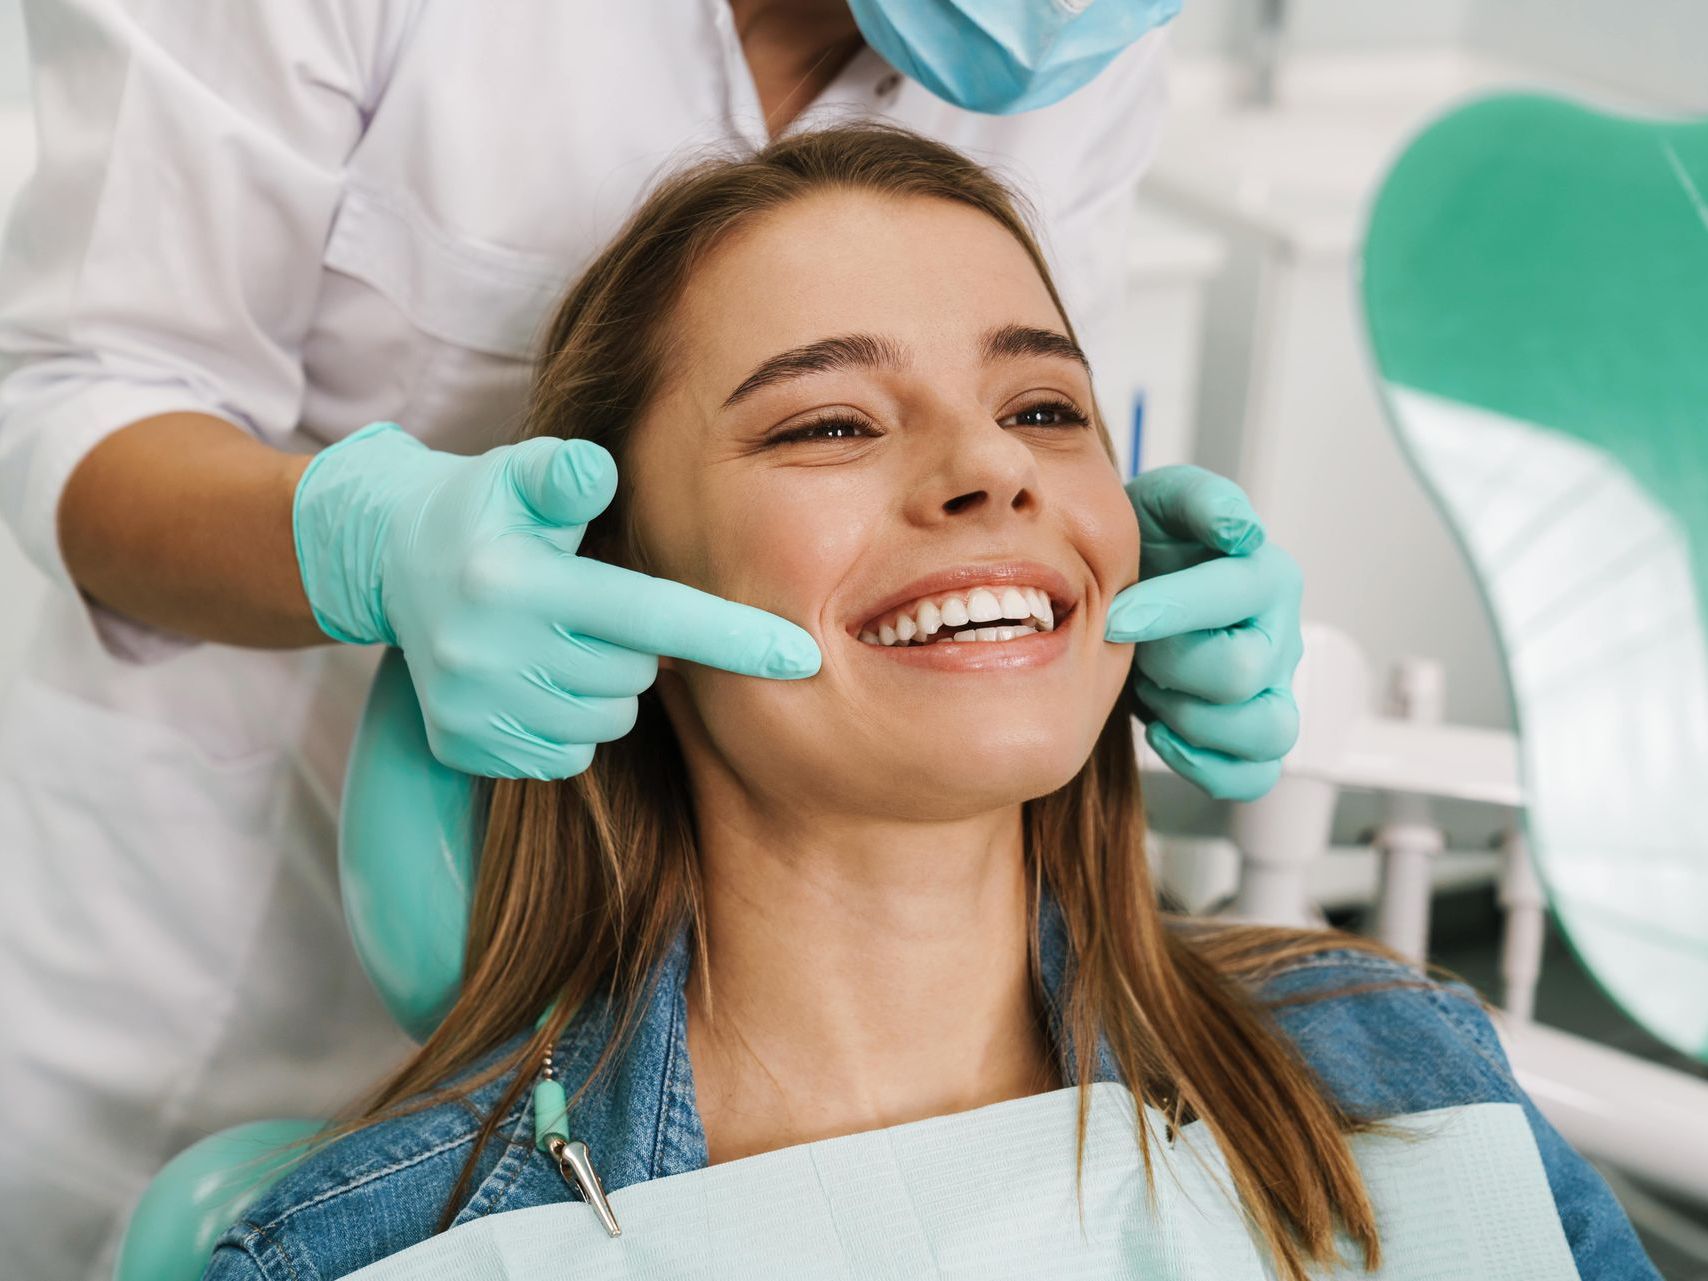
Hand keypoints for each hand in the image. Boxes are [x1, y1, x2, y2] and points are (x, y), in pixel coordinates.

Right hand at [293, 422, 819, 778]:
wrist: (388, 560)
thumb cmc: (485, 508)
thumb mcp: (518, 473)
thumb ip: (566, 473)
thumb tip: (599, 470)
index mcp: (515, 583)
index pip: (649, 617)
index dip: (731, 637)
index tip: (803, 658)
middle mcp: (489, 655)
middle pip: (633, 675)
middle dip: (636, 645)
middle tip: (591, 604)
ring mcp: (474, 710)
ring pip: (606, 722)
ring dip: (603, 685)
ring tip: (559, 637)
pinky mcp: (464, 747)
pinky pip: (566, 755)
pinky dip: (568, 722)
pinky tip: (534, 676)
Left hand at [1104, 465, 1302, 801]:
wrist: (1131, 586)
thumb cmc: (1150, 546)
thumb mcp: (1163, 502)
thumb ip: (1200, 501)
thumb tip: (1239, 529)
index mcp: (1266, 576)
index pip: (1236, 598)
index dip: (1169, 610)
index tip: (1116, 616)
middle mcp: (1280, 635)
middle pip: (1242, 673)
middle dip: (1171, 664)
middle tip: (1134, 648)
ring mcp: (1273, 690)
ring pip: (1265, 732)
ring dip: (1193, 719)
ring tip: (1154, 689)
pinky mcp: (1253, 733)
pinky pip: (1255, 775)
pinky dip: (1207, 766)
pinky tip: (1163, 733)